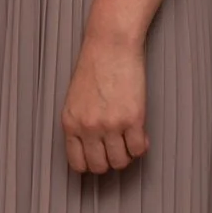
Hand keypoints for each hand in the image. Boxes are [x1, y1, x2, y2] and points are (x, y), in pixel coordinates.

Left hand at [61, 33, 148, 172]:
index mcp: (70, 123)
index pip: (77, 163)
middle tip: (116, 147)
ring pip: (121, 162)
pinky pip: (139, 150)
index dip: (91, 164)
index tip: (99, 156)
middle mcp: (88, 127)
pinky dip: (141, 146)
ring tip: (128, 139)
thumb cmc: (94, 68)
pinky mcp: (133, 119)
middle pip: (100, 167)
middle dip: (110, 160)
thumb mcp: (75, 100)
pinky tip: (140, 133)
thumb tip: (92, 148)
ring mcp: (110, 125)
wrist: (110, 45)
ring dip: (127, 154)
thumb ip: (79, 125)